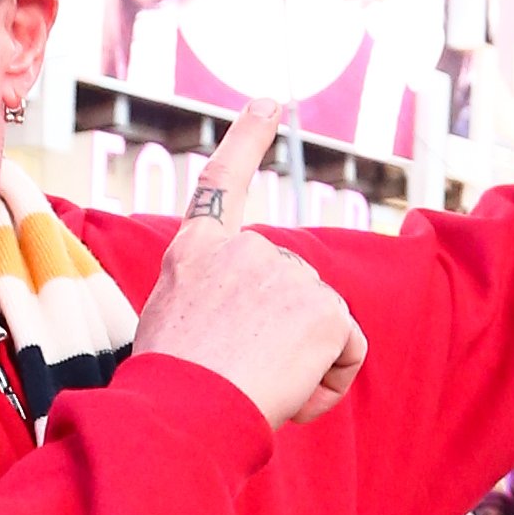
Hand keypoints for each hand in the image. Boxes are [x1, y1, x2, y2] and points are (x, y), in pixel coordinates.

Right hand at [135, 101, 367, 426]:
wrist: (182, 414)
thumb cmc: (167, 388)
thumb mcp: (170, 321)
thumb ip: (213, 299)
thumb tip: (257, 322)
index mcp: (198, 250)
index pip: (224, 181)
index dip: (248, 138)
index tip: (271, 101)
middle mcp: (246, 249)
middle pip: (288, 289)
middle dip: (277, 335)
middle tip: (233, 372)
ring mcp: (290, 275)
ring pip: (317, 326)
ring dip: (298, 365)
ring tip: (251, 385)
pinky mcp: (326, 310)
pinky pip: (346, 354)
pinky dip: (326, 384)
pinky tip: (287, 393)